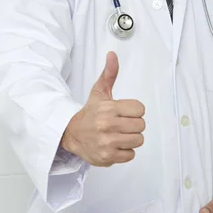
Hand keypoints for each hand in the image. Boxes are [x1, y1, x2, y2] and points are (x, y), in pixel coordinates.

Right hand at [61, 51, 145, 166]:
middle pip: (141, 125)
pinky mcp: (107, 157)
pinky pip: (131, 155)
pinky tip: (115, 145)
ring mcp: (108, 143)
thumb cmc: (90, 112)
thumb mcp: (99, 91)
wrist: (71, 133)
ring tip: (119, 134)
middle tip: (121, 124)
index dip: (134, 110)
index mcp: (109, 108)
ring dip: (131, 138)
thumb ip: (109, 73)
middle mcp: (108, 125)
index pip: (140, 109)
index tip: (124, 112)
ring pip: (138, 140)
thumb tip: (112, 54)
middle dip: (133, 124)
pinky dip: (125, 151)